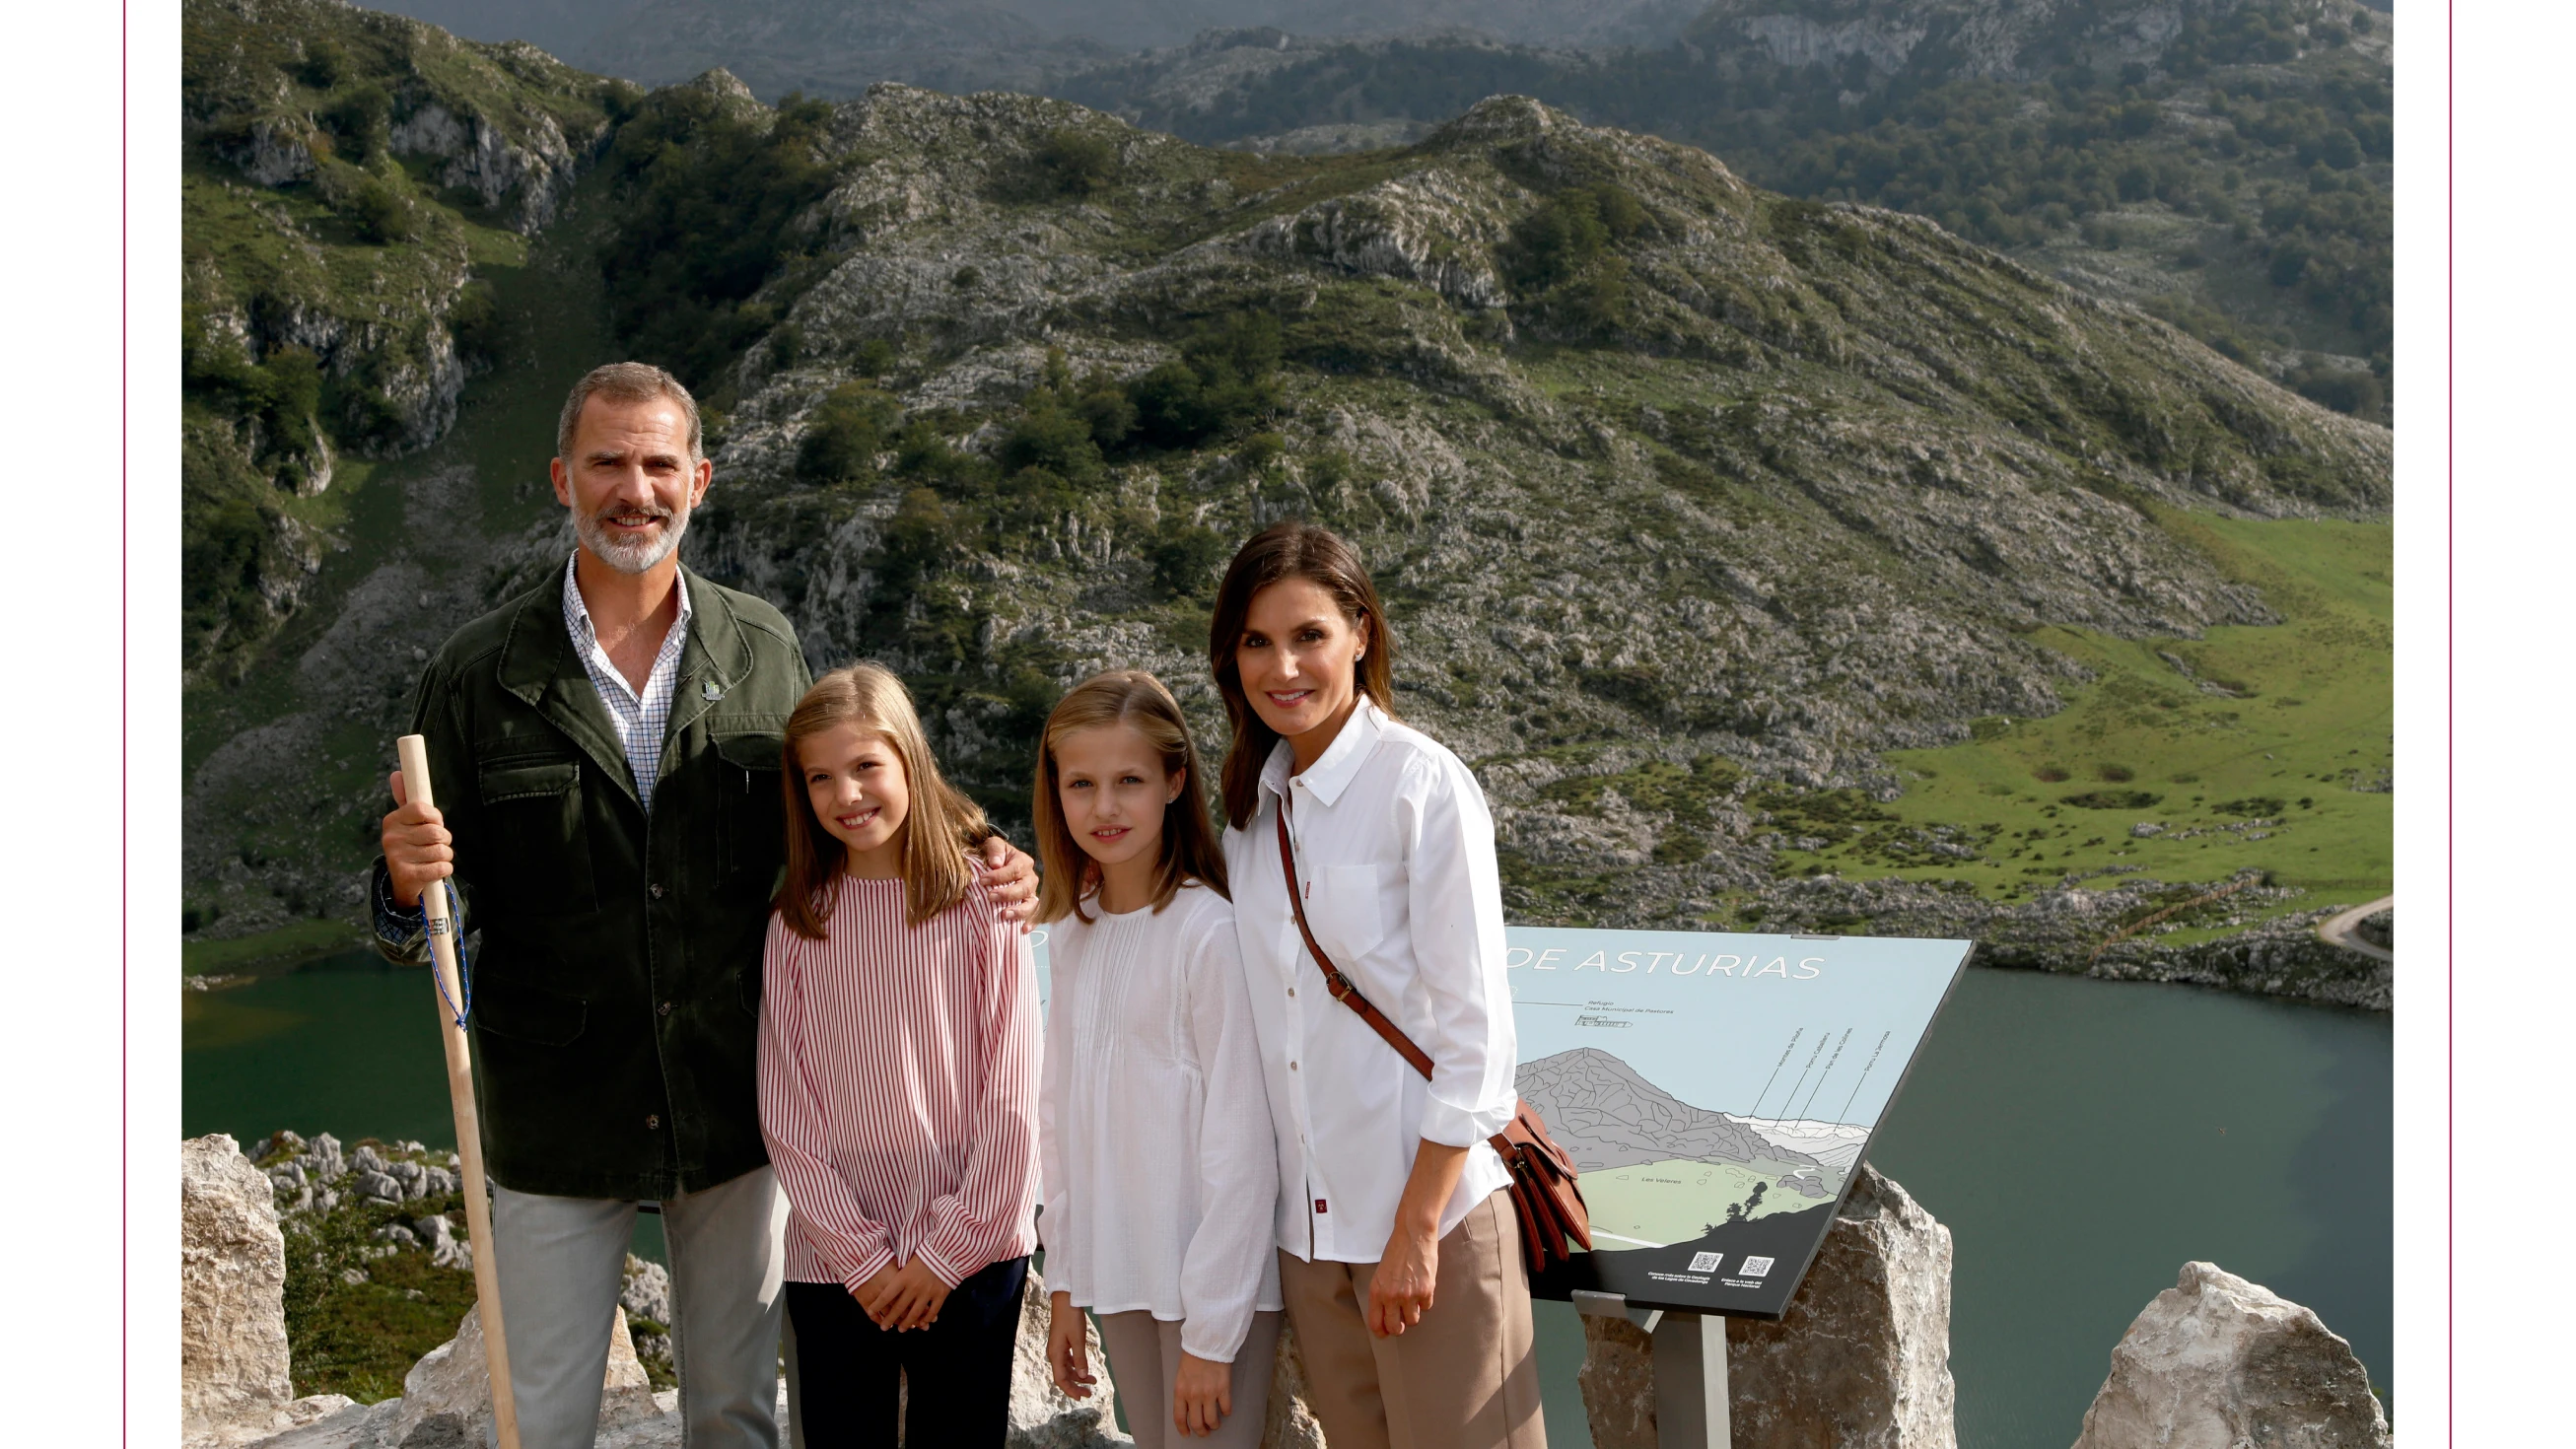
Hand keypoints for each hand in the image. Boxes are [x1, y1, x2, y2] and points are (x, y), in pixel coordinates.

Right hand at [382, 770, 453, 908]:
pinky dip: (444, 869)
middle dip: (444, 839)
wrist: (402, 882)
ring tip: (432, 858)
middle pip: (437, 832)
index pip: (424, 810)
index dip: (436, 818)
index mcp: (392, 820)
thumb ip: (406, 798)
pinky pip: (442, 868)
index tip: (433, 824)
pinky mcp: (407, 876)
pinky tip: (433, 870)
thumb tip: (397, 773)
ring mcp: (397, 858)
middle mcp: (391, 837)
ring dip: (445, 856)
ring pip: (442, 850)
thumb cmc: (412, 846)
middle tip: (434, 844)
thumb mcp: (407, 822)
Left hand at [855, 1258, 950, 1330]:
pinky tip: (921, 1323)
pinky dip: (926, 1319)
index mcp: (903, 1278)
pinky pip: (932, 1312)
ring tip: (901, 1329)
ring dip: (907, 1323)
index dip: (877, 1305)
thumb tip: (887, 1286)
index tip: (870, 1311)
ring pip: (914, 1314)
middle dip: (889, 1320)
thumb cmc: (924, 1255)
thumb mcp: (907, 1262)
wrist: (945, 1251)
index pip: (886, 1295)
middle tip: (884, 1327)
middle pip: (898, 1308)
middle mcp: (914, 1287)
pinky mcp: (940, 1295)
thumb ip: (899, 1276)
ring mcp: (927, 1292)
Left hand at [979, 835, 1040, 929]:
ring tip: (1005, 915)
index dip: (999, 876)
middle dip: (1007, 894)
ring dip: (1019, 911)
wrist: (996, 863)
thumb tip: (995, 864)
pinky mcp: (1028, 905)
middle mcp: (1030, 878)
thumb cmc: (993, 854)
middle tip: (990, 897)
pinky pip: (1033, 915)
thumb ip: (994, 850)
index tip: (982, 881)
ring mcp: (1030, 893)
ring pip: (1031, 903)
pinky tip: (1023, 930)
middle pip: (1024, 888)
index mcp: (1023, 862)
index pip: (1014, 870)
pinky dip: (1031, 923)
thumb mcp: (992, 845)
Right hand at [1047, 1292, 1095, 1398]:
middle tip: (1090, 1393)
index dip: (1070, 1390)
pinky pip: (1068, 1360)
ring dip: (1078, 1376)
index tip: (1081, 1397)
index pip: (1061, 1379)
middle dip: (1076, 1386)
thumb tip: (1082, 1376)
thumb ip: (1080, 1359)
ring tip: (1093, 1381)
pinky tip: (1085, 1369)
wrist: (1065, 1299)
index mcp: (1055, 1354)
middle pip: (1063, 1376)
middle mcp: (1054, 1354)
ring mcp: (1057, 1348)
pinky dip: (1077, 1366)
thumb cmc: (1071, 1317)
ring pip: (1067, 1368)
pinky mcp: (1062, 1343)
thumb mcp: (1078, 1339)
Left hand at [1172, 1351, 1232, 1437]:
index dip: (1183, 1429)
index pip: (1179, 1418)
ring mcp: (1209, 1393)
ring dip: (1214, 1425)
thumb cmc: (1193, 1357)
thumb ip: (1183, 1393)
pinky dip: (1226, 1412)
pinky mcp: (1223, 1389)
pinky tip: (1225, 1410)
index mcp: (1180, 1391)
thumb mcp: (1181, 1376)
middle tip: (1204, 1432)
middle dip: (1201, 1431)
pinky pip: (1226, 1408)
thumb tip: (1188, 1409)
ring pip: (1212, 1420)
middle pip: (1197, 1423)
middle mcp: (1194, 1395)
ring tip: (1215, 1424)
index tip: (1187, 1434)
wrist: (1207, 1343)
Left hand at [1367, 1222, 1440, 1336]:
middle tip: (1402, 1321)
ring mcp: (1409, 1295)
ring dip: (1413, 1313)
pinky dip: (1425, 1301)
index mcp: (1377, 1291)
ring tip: (1412, 1298)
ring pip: (1413, 1320)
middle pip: (1396, 1328)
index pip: (1376, 1324)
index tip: (1386, 1332)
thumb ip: (1382, 1295)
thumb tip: (1386, 1315)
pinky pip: (1426, 1307)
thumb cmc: (1397, 1251)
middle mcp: (1391, 1296)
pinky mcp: (1426, 1291)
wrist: (1414, 1234)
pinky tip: (1422, 1286)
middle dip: (1399, 1327)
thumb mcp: (1381, 1274)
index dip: (1382, 1332)